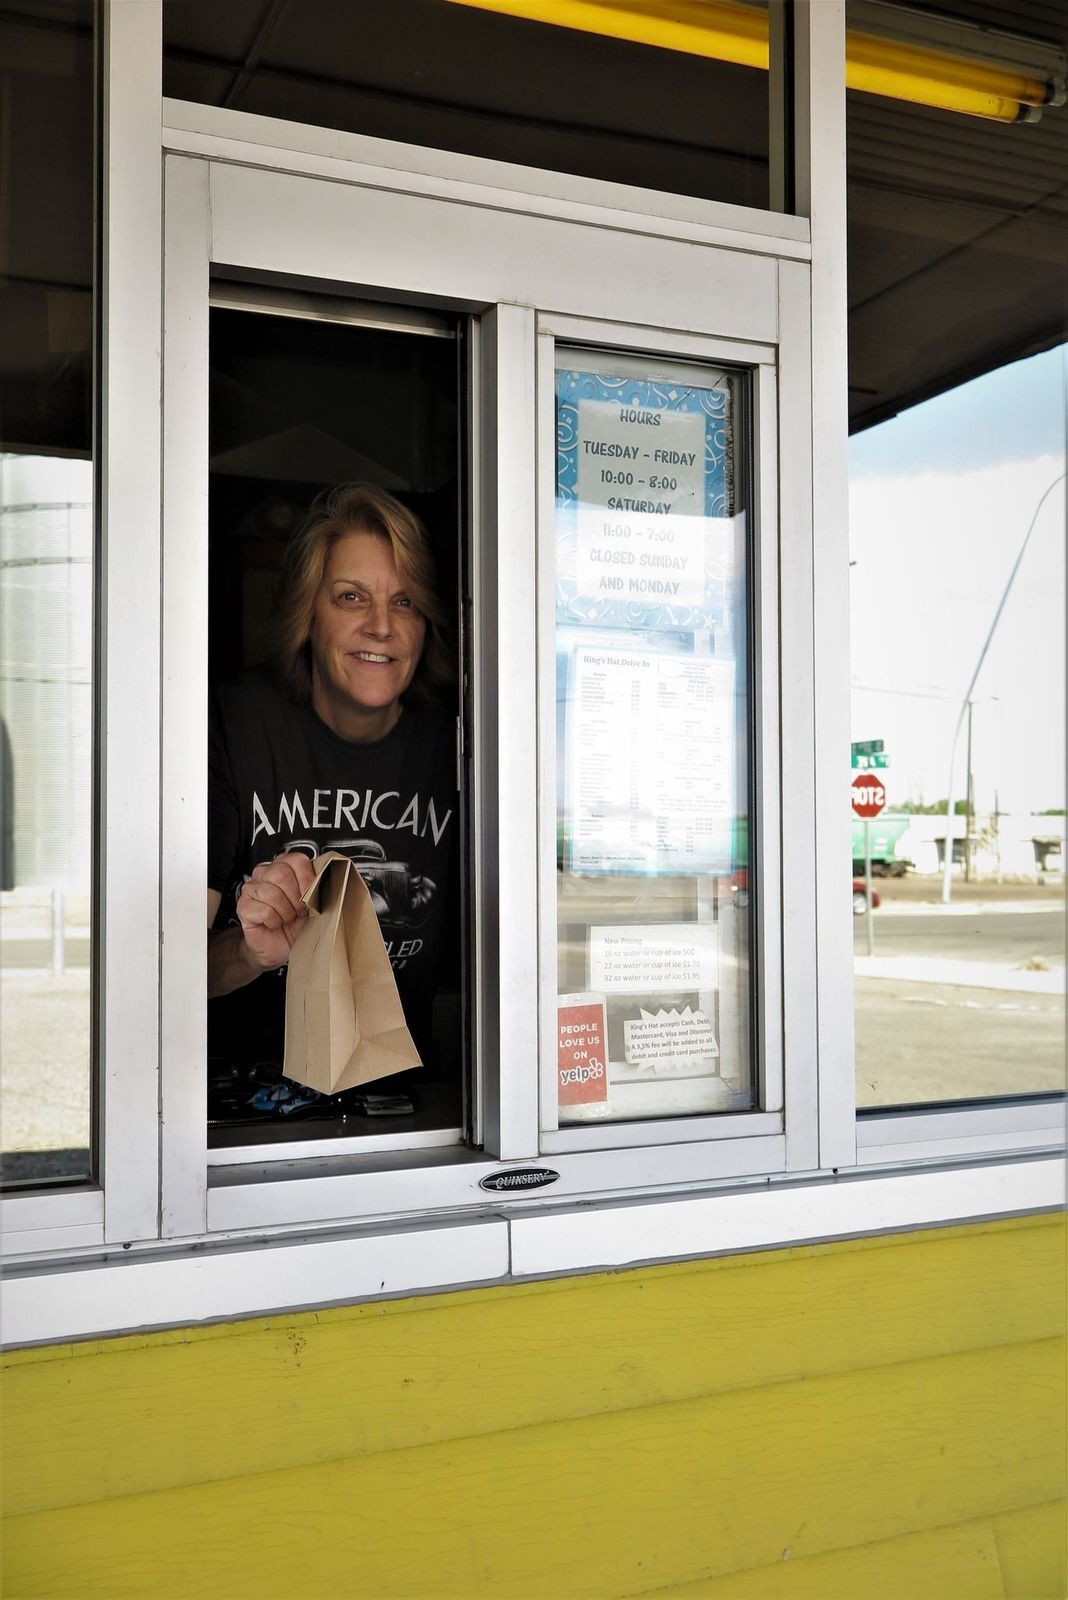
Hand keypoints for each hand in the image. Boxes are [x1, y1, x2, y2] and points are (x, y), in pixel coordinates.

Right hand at [236, 851, 316, 972]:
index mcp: (284, 866)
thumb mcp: (314, 903)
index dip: (307, 880)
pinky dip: (274, 921)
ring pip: (271, 893)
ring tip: (286, 918)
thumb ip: (318, 887)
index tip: (312, 897)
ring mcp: (251, 889)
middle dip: (296, 898)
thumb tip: (326, 879)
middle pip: (281, 874)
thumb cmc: (296, 924)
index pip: (296, 860)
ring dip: (285, 912)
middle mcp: (265, 873)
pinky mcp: (243, 906)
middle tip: (298, 911)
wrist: (280, 947)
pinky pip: (263, 910)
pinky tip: (274, 923)